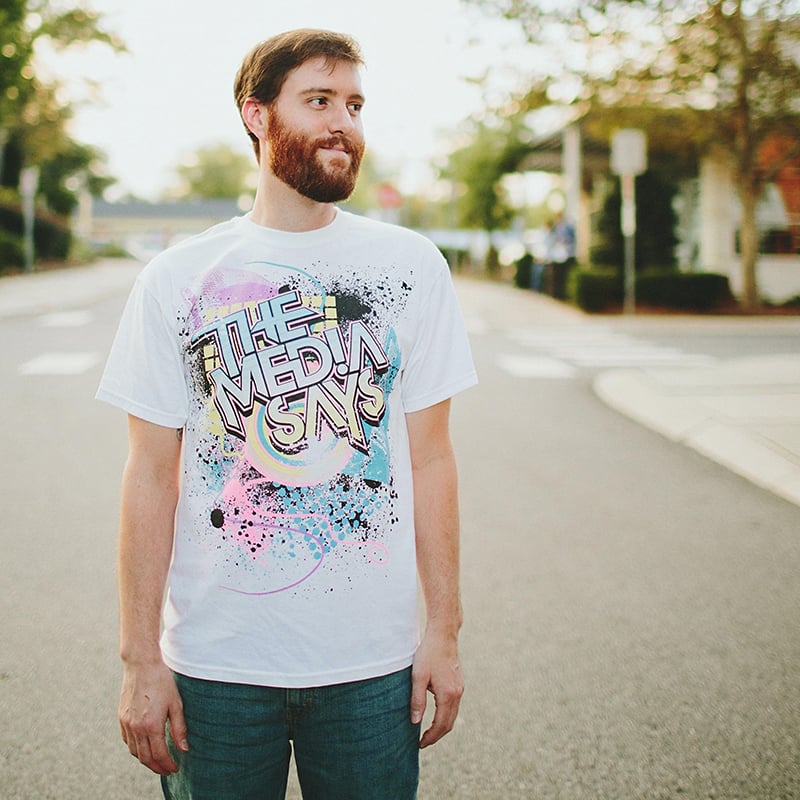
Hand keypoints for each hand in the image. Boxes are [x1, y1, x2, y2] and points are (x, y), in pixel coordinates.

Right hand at [118, 660, 187, 774]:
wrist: (142, 665)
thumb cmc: (162, 681)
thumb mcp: (176, 703)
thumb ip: (179, 728)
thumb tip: (184, 749)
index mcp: (152, 725)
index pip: (159, 754)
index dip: (167, 765)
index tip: (175, 768)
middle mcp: (136, 727)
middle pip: (145, 757)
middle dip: (157, 767)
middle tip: (167, 770)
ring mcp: (127, 723)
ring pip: (134, 751)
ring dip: (145, 760)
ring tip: (157, 761)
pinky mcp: (121, 718)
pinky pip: (127, 740)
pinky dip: (135, 748)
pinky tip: (144, 747)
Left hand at [410, 630, 463, 747]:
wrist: (443, 635)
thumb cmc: (428, 654)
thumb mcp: (418, 677)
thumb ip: (417, 700)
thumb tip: (415, 722)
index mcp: (448, 695)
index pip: (441, 725)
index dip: (431, 737)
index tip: (420, 744)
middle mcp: (457, 693)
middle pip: (449, 723)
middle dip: (437, 735)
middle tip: (423, 742)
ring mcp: (460, 688)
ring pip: (453, 714)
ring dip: (442, 725)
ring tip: (428, 731)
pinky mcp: (459, 682)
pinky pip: (454, 705)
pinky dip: (446, 714)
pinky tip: (435, 713)